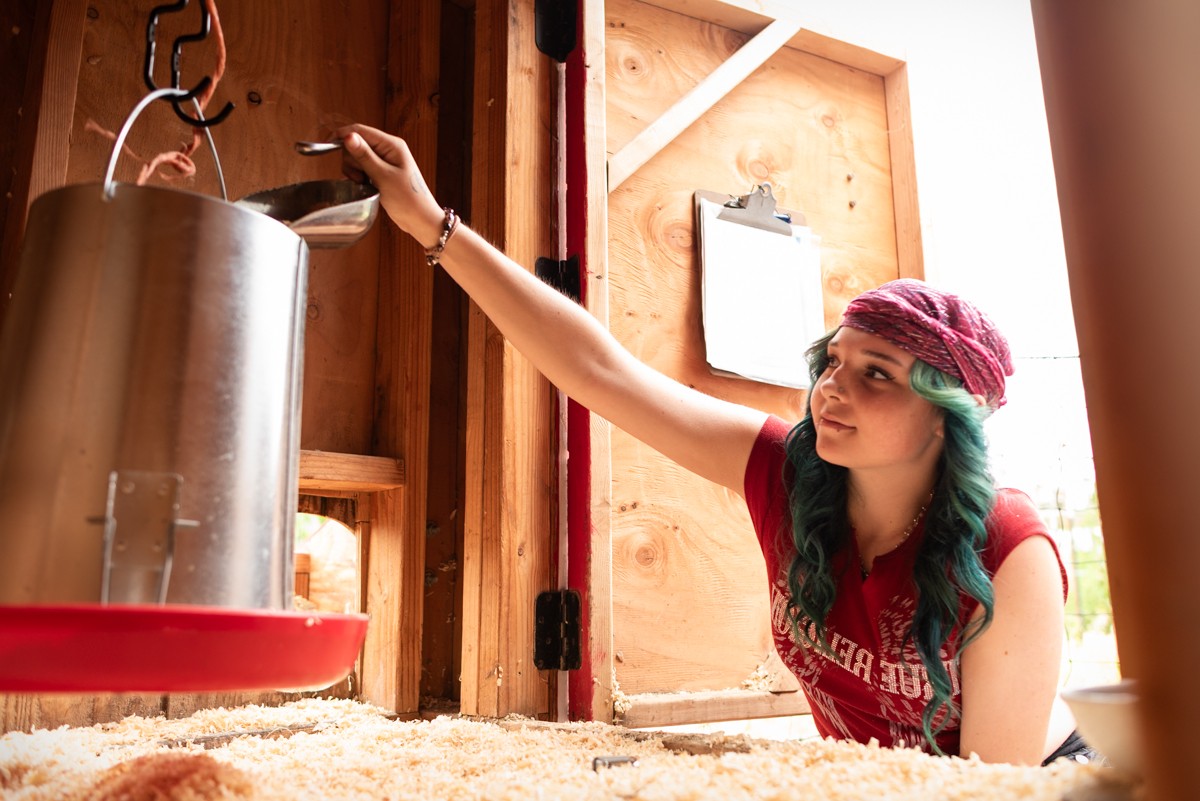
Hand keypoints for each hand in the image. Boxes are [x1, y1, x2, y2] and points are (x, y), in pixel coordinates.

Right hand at [334, 124, 444, 248]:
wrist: (420, 219)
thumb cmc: (408, 198)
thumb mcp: (383, 176)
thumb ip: (364, 156)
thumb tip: (347, 136)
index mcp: (391, 144)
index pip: (360, 130)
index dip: (342, 135)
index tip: (327, 145)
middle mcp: (387, 149)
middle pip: (355, 143)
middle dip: (351, 160)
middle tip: (361, 177)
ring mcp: (384, 161)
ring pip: (356, 157)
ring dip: (354, 170)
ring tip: (365, 183)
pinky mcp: (380, 172)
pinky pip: (361, 168)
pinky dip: (358, 176)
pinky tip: (365, 186)